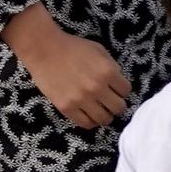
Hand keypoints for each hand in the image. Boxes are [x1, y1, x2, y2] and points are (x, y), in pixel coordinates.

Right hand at [4, 8, 130, 129]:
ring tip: (101, 111)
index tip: (116, 90)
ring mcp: (81, 99)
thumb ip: (112, 66)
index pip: (126, 91)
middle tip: (110, 103)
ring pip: (104, 119)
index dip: (122, 90)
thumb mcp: (99, 50)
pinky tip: (89, 115)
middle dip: (117, 105)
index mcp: (108, 71)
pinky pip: (86, 124)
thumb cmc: (72, 47)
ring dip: (105, 116)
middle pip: (119, 108)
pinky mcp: (67, 107)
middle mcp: (97, 87)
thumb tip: (118, 82)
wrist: (44, 49)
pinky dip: (91, 122)